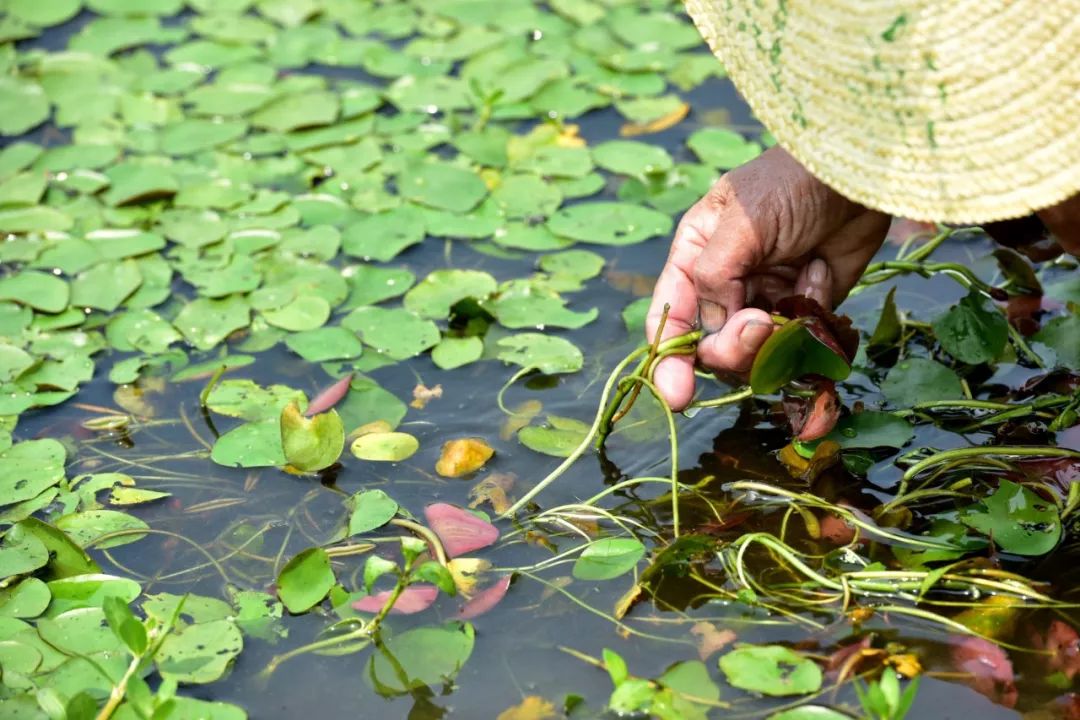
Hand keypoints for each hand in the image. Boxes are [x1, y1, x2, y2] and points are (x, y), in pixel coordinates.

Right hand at [646, 147, 890, 409]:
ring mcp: (766, 301)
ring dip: (776, 339)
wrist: (858, 175)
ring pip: (757, 355)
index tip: (678, 394)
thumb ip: (714, 274)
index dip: (669, 360)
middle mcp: (726, 286)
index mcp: (695, 259)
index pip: (671, 318)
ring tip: (798, 298)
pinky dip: (811, 319)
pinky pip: (800, 344)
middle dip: (735, 346)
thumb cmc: (791, 183)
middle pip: (714, 346)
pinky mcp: (806, 311)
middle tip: (762, 325)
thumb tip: (711, 326)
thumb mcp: (741, 222)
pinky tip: (819, 275)